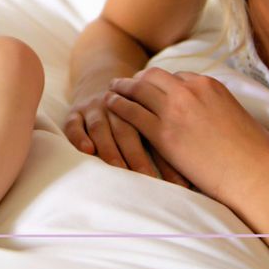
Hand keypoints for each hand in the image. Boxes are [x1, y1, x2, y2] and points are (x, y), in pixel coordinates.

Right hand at [64, 84, 187, 184]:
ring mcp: (95, 108)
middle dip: (137, 156)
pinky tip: (87, 149)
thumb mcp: (156, 120)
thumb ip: (170, 144)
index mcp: (142, 107)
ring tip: (118, 168)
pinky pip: (74, 124)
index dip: (166, 160)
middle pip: (127, 130)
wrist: (106, 84)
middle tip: (147, 179)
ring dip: (109, 148)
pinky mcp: (75, 112)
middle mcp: (117, 108)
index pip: (155, 134)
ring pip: (101, 127)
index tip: (178, 184)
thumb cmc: (138, 115)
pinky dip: (79, 136)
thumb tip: (194, 181)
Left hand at [105, 68, 268, 202]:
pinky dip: (118, 106)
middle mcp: (189, 90)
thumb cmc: (252, 154)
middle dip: (137, 79)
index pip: (175, 76)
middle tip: (124, 83)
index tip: (150, 86)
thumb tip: (210, 116)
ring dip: (122, 88)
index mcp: (209, 85)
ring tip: (110, 90)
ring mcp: (175, 110)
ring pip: (138, 90)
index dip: (159, 82)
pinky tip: (109, 106)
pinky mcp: (164, 132)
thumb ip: (216, 108)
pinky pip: (132, 112)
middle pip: (153, 76)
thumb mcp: (235, 116)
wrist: (255, 174)